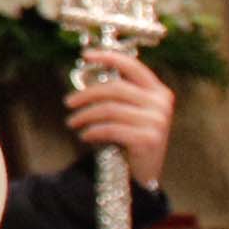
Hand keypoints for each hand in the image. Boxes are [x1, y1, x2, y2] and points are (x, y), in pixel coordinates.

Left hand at [64, 51, 176, 192]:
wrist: (142, 172)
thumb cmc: (131, 137)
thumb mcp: (129, 110)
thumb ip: (117, 92)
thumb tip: (88, 71)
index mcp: (157, 91)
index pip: (133, 67)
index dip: (109, 57)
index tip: (86, 56)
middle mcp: (160, 103)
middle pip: (115, 89)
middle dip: (86, 94)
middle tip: (68, 102)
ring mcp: (157, 121)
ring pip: (109, 109)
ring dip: (85, 116)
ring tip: (72, 122)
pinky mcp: (148, 138)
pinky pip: (111, 129)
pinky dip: (93, 131)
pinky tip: (85, 135)